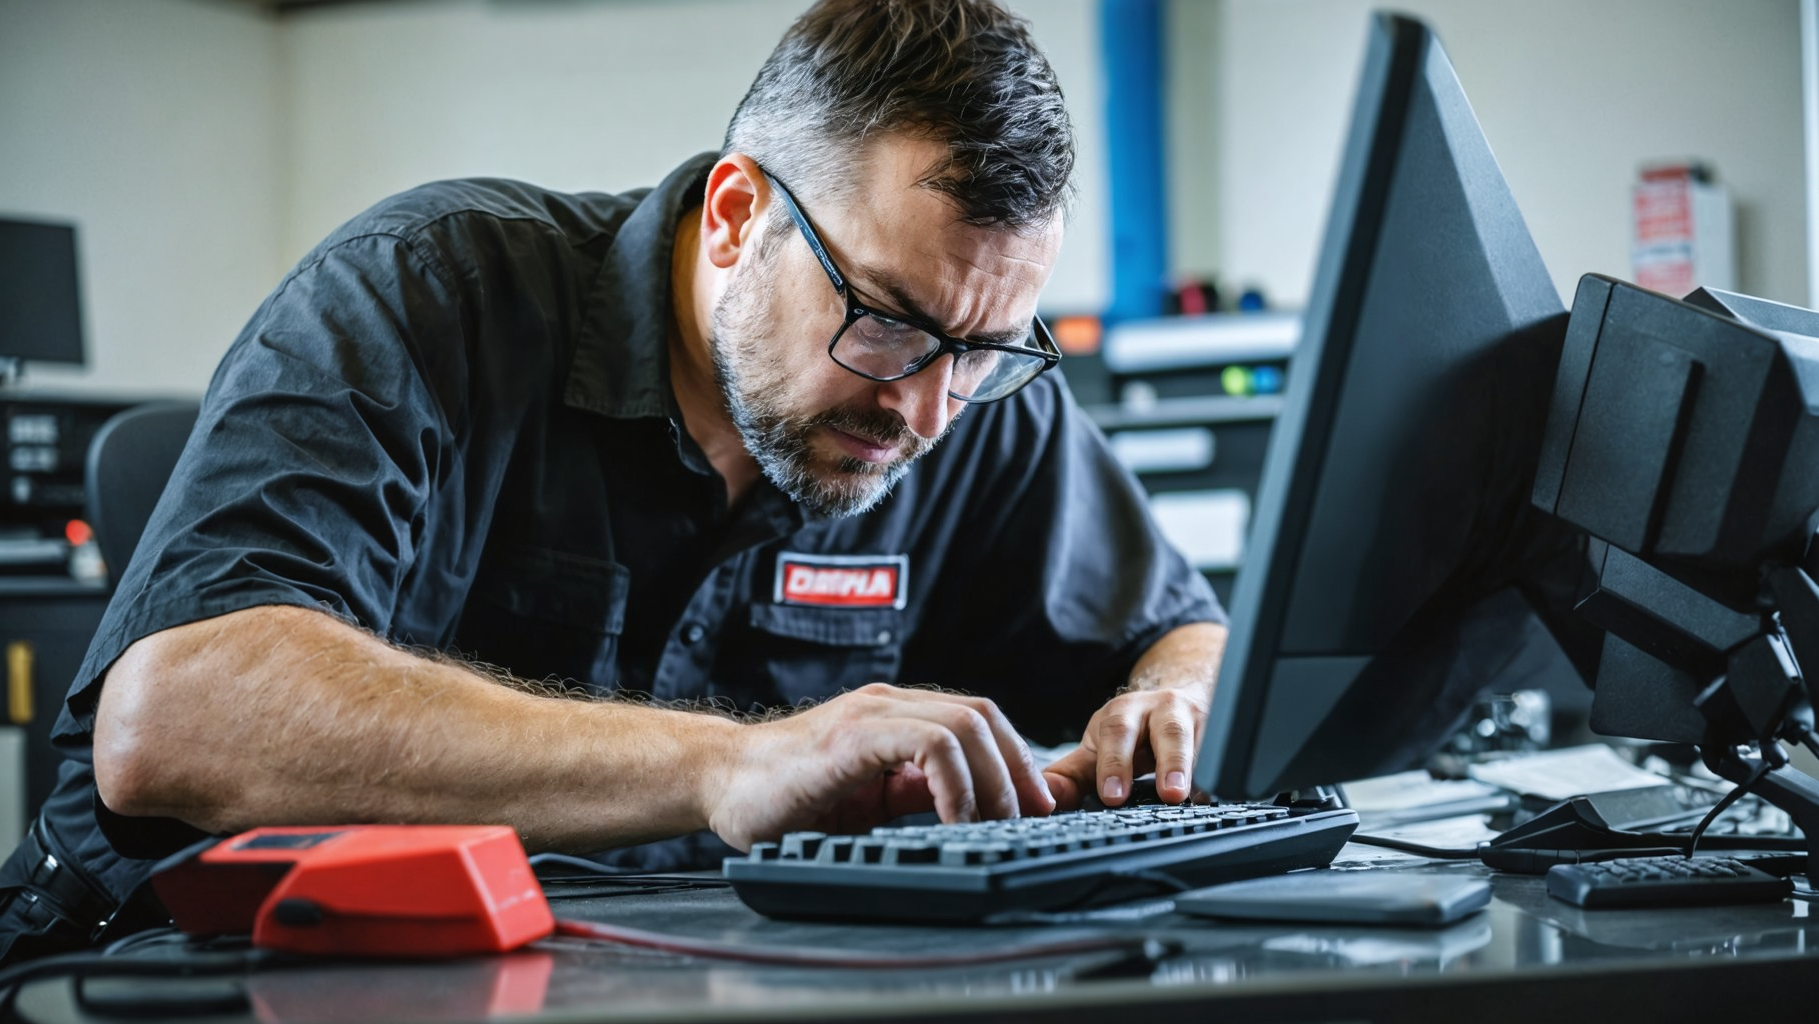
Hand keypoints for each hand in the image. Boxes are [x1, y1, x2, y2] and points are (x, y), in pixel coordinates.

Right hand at [702, 683, 1056, 850]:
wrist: (717, 782)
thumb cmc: (781, 794)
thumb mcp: (866, 801)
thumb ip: (911, 795)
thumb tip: (968, 812)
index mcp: (893, 717)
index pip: (976, 720)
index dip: (1014, 758)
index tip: (1034, 803)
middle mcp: (887, 706)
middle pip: (982, 714)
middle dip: (1018, 766)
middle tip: (1032, 814)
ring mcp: (871, 715)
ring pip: (964, 723)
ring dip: (994, 776)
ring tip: (998, 821)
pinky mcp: (853, 735)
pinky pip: (928, 743)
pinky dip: (956, 781)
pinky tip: (956, 816)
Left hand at [1041, 685, 1210, 808]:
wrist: (1175, 701)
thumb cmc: (1131, 731)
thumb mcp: (1099, 747)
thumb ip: (1071, 775)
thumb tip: (1042, 798)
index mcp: (1123, 713)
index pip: (1117, 734)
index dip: (1115, 764)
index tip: (1112, 796)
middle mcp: (1163, 710)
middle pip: (1168, 732)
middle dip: (1169, 763)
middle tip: (1168, 794)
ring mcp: (1198, 721)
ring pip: (1203, 741)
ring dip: (1201, 769)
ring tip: (1198, 795)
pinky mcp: (1223, 736)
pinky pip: (1225, 756)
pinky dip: (1221, 778)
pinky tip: (1218, 796)